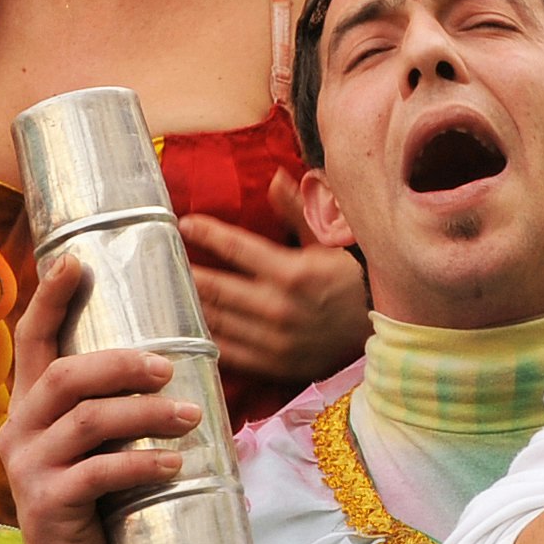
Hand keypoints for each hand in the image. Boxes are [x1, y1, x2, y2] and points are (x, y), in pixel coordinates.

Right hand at [0, 252, 201, 543]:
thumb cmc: (103, 508)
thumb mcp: (102, 449)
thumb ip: (118, 410)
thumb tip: (181, 361)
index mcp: (30, 408)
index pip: (31, 340)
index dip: (51, 298)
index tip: (77, 259)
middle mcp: (19, 431)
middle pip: (63, 374)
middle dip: (121, 362)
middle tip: (172, 365)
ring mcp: (28, 469)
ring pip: (86, 420)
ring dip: (146, 412)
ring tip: (192, 413)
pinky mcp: (46, 506)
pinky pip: (96, 472)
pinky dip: (141, 463)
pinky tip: (176, 464)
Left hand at [181, 177, 368, 387]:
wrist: (383, 329)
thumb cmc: (355, 278)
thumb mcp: (330, 241)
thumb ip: (298, 211)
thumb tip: (275, 178)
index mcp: (292, 273)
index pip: (236, 248)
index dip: (206, 234)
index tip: (184, 224)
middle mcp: (279, 309)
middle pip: (216, 288)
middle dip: (185, 271)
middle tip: (160, 258)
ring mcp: (274, 341)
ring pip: (216, 321)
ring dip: (188, 305)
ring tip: (166, 289)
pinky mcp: (273, 365)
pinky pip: (227, 352)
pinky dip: (204, 338)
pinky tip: (187, 325)